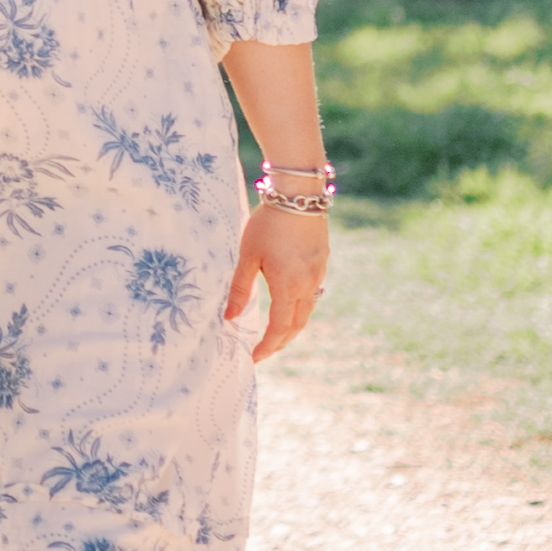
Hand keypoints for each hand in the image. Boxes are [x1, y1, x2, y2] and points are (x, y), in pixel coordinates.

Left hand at [227, 202, 326, 361]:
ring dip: (292, 327)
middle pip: (296, 326)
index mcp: (288, 288)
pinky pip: (313, 293)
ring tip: (276, 334)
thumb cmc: (269, 223)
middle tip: (264, 351)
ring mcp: (318, 273)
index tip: (254, 358)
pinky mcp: (322, 261)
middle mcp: (308, 285)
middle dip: (280, 342)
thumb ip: (239, 289)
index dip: (266, 347)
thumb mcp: (247, 256)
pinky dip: (300, 307)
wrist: (299, 193)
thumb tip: (229, 318)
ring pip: (307, 311)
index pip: (278, 329)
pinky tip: (290, 305)